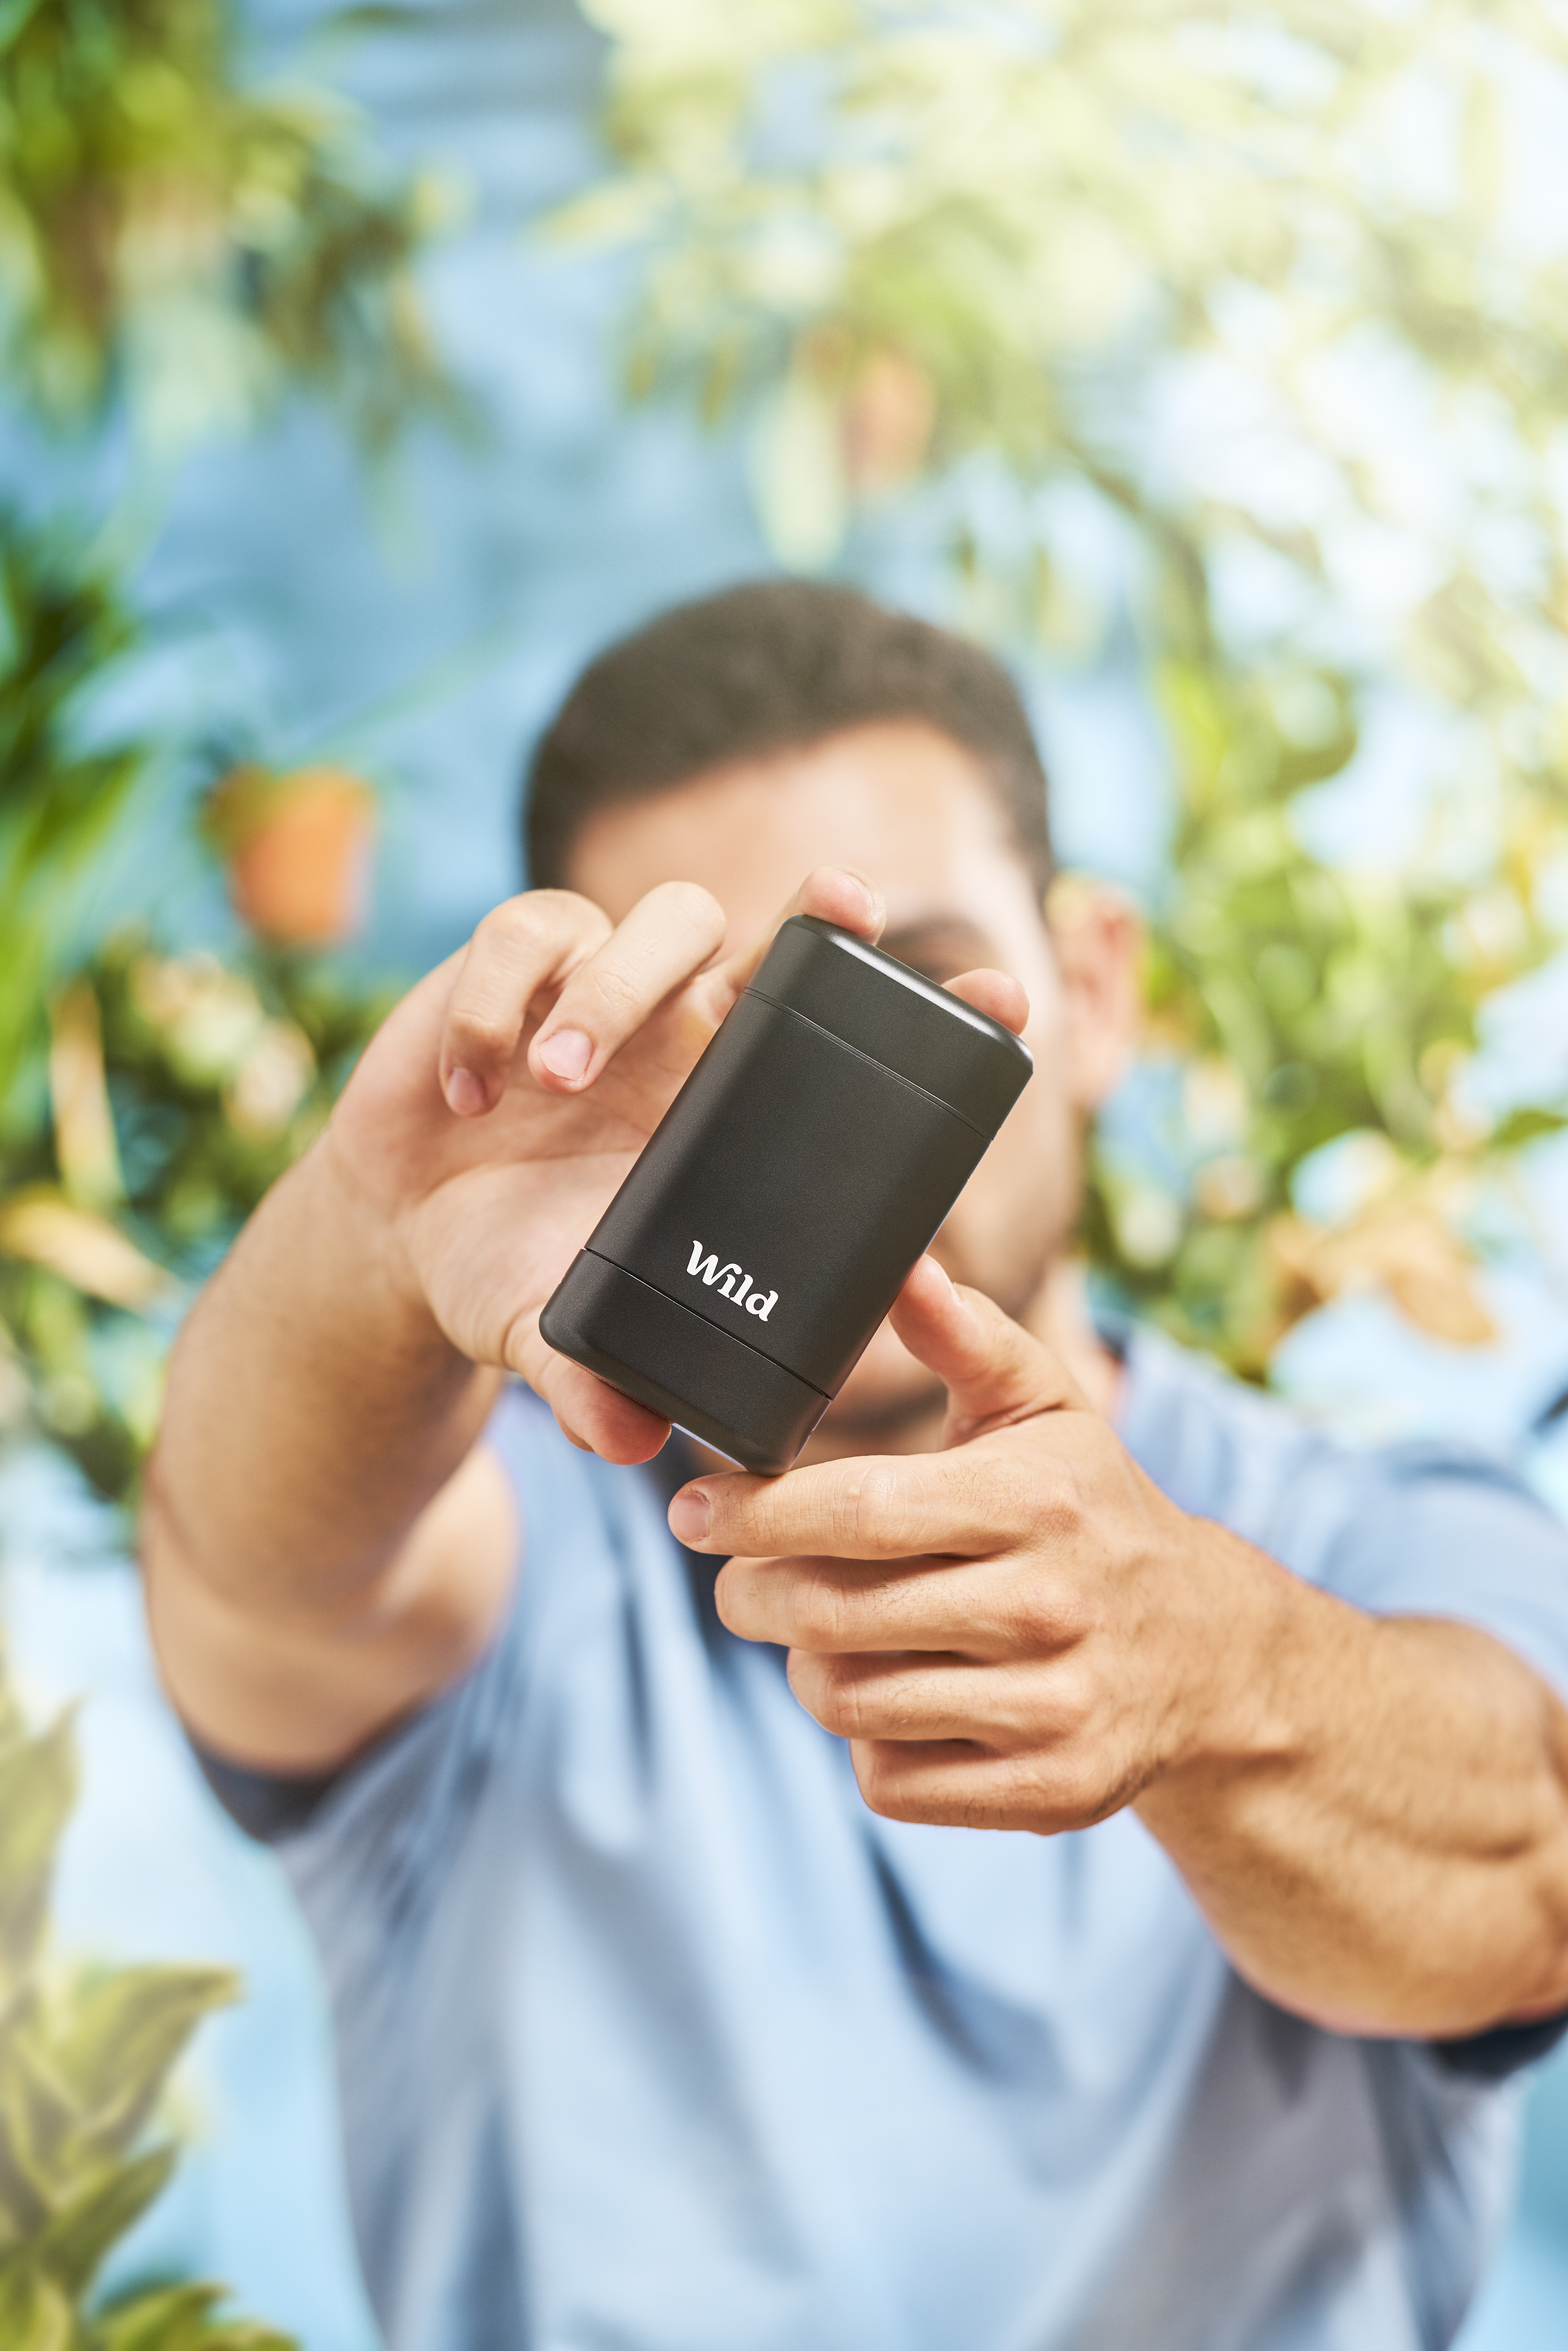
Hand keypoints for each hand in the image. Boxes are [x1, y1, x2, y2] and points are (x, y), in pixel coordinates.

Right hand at [328, 871, 1026, 1465]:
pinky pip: (522, 936)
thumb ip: (593, 1379)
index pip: (837, 1043)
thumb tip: (633, 1443)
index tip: (1002, 995)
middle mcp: (679, 1032)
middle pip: (773, 938)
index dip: (918, 1006)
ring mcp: (597, 988)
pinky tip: (469, 1086)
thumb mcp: (554, 1328)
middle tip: (840, 906)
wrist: (402, 1236)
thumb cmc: (511, 1270)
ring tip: (557, 1081)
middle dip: (817, 915)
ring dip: (611, 991)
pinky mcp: (507, 967)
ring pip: (656, 919)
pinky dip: (494, 1003)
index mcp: (723, 1106)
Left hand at [674, 1259, 1278, 1832]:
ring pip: (848, 1701)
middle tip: (740, 1578)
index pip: (857, 1510)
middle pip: (832, 1613)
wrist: (1212, 1653)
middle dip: (753, 1593)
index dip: (754, 1513)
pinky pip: (889, 1780)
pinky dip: (866, 1743)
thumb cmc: (1097, 1512)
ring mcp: (1051, 1707)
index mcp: (1034, 1502)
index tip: (693, 1509)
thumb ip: (967, 1335)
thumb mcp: (1048, 1409)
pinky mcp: (1046, 1791)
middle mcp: (1046, 1606)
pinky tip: (893, 1697)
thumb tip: (905, 1267)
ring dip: (807, 1668)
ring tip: (823, 1633)